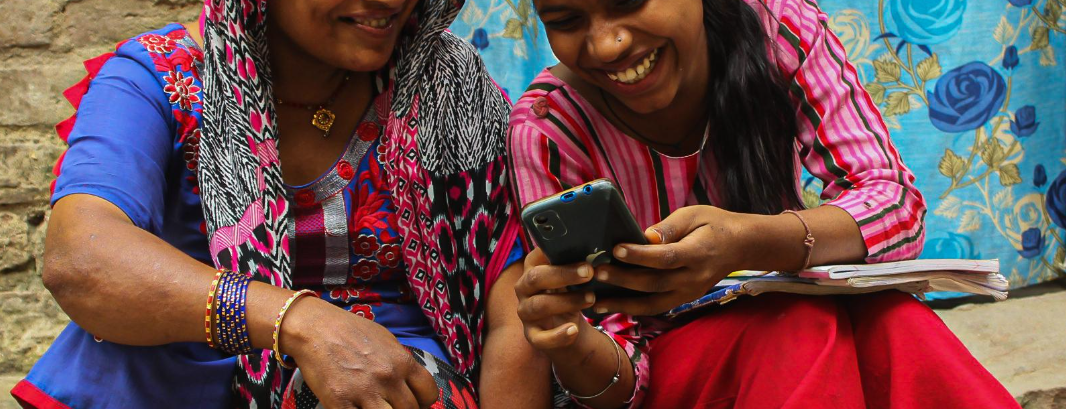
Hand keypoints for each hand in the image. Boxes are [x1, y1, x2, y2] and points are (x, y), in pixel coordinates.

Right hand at [281, 297, 438, 408]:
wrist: (314, 328)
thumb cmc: (350, 330)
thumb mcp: (385, 339)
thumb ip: (400, 362)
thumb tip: (411, 383)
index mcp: (401, 361)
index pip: (428, 393)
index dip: (424, 402)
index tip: (416, 402)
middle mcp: (387, 378)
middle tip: (393, 405)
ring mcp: (364, 392)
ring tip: (377, 407)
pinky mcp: (340, 403)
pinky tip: (358, 407)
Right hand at [513, 247, 597, 351]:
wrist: (565, 325)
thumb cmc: (568, 291)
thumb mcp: (570, 276)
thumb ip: (575, 262)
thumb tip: (595, 249)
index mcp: (532, 268)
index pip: (536, 256)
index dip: (555, 253)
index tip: (579, 251)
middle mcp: (523, 288)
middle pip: (536, 278)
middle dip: (563, 274)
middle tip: (589, 272)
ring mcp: (525, 312)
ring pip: (540, 305)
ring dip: (567, 301)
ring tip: (591, 298)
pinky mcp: (532, 335)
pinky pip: (540, 338)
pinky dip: (557, 335)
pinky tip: (574, 330)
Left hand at [593, 206, 746, 315]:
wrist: (741, 246)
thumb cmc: (713, 225)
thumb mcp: (694, 215)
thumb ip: (669, 227)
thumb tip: (644, 236)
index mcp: (697, 253)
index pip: (665, 257)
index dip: (640, 255)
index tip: (616, 249)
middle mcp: (693, 278)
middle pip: (654, 283)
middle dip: (623, 279)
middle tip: (597, 272)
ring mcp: (689, 293)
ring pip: (652, 304)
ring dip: (623, 303)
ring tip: (595, 301)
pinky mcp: (683, 299)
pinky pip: (656, 308)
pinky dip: (633, 309)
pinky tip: (611, 306)